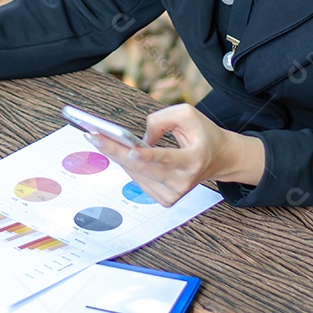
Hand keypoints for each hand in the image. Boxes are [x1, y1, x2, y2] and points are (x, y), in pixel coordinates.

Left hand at [86, 103, 264, 206]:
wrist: (219, 158)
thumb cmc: (202, 134)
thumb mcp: (187, 114)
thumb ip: (161, 119)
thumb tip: (140, 138)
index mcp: (194, 160)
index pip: (168, 160)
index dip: (147, 156)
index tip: (130, 150)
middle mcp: (184, 182)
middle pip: (143, 168)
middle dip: (116, 150)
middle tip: (93, 136)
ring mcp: (174, 194)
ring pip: (137, 174)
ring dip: (117, 156)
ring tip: (97, 139)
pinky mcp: (166, 199)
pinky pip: (139, 180)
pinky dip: (127, 165)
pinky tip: (117, 151)